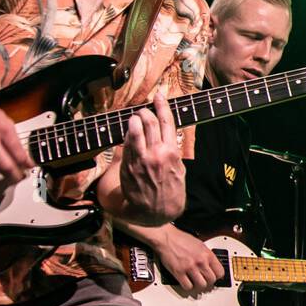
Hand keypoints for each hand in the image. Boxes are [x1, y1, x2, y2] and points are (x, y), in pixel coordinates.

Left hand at [120, 90, 184, 224]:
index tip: (159, 95)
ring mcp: (140, 159)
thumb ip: (171, 150)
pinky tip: (129, 134)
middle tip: (143, 110)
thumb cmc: (171, 189)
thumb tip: (165, 135)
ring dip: (133, 121)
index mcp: (172, 152)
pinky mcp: (128, 166)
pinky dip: (127, 136)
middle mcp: (156, 153)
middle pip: (148, 122)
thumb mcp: (179, 168)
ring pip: (134, 131)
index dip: (162, 105)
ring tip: (134, 119)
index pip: (167, 121)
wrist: (157, 210)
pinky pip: (126, 145)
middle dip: (145, 112)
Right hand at [159, 229, 224, 293]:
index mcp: (207, 254)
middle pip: (211, 280)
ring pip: (201, 285)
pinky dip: (188, 286)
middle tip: (204, 280)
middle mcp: (200, 261)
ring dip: (198, 285)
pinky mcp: (179, 272)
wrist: (166, 237)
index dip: (217, 276)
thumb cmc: (181, 239)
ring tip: (196, 282)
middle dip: (208, 282)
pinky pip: (188, 286)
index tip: (214, 277)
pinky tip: (186, 282)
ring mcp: (190, 267)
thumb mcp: (200, 244)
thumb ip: (207, 255)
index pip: (220, 272)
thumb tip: (212, 265)